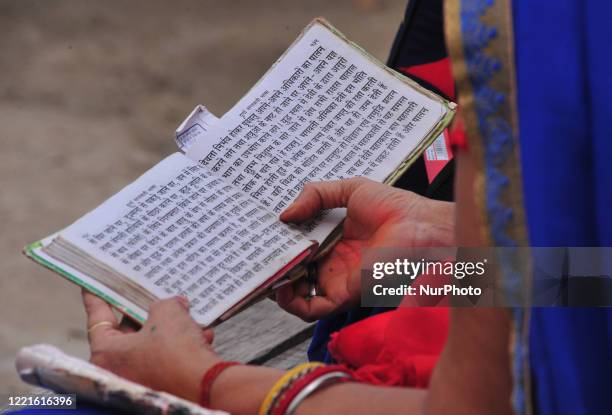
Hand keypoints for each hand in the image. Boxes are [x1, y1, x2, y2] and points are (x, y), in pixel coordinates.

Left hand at [82, 291, 219, 401]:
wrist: (206, 387)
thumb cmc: (178, 353)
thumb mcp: (167, 313)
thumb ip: (162, 304)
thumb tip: (172, 306)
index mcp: (107, 353)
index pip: (98, 317)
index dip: (98, 297)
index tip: (92, 285)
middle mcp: (117, 371)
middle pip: (128, 331)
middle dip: (147, 312)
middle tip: (154, 295)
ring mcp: (139, 380)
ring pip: (152, 345)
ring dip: (171, 329)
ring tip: (188, 316)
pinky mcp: (160, 386)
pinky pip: (167, 360)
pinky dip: (182, 347)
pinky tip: (201, 336)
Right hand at [276, 177, 454, 320]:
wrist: (421, 226)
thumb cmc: (393, 206)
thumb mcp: (349, 190)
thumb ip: (315, 195)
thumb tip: (284, 215)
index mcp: (332, 241)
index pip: (297, 248)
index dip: (278, 245)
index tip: (259, 237)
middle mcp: (332, 263)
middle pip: (293, 272)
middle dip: (272, 267)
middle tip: (253, 256)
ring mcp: (337, 280)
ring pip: (298, 295)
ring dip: (278, 288)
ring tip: (265, 272)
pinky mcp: (345, 294)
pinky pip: (313, 308)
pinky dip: (293, 303)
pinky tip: (281, 286)